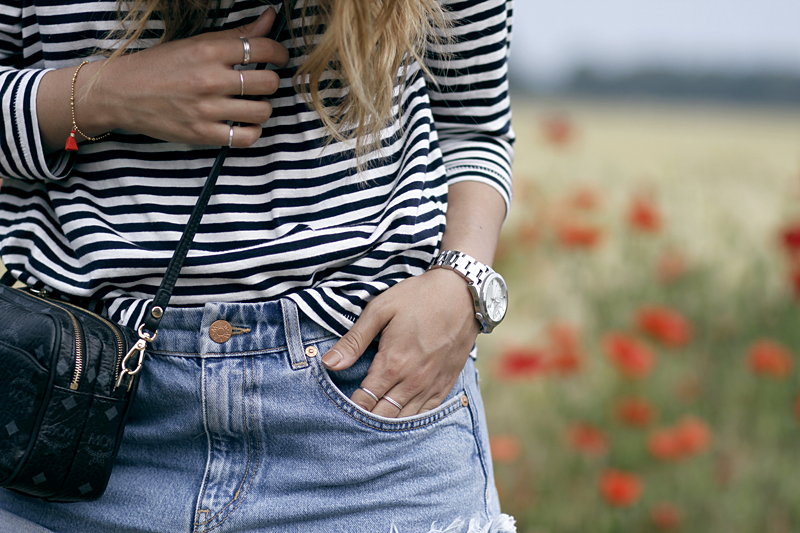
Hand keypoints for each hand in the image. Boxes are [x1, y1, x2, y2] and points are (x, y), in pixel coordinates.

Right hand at [79, 8, 289, 146]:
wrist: (120, 93)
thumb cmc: (159, 66)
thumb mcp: (195, 43)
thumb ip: (235, 35)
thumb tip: (270, 18)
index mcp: (208, 51)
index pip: (262, 48)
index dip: (279, 53)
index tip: (279, 57)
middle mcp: (210, 80)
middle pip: (268, 82)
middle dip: (271, 81)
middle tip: (262, 82)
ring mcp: (206, 109)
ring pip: (262, 111)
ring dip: (263, 107)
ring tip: (252, 103)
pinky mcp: (201, 133)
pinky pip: (245, 137)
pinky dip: (252, 132)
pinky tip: (245, 124)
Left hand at [320, 268, 479, 417]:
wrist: (463, 293)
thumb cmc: (418, 297)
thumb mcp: (380, 310)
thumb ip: (353, 341)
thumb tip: (327, 364)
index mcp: (393, 364)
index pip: (365, 401)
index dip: (350, 406)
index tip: (340, 405)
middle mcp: (413, 380)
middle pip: (384, 415)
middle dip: (366, 419)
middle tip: (352, 417)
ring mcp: (432, 384)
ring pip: (406, 419)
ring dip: (388, 422)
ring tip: (373, 419)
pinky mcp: (446, 383)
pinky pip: (427, 413)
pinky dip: (411, 419)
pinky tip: (400, 416)